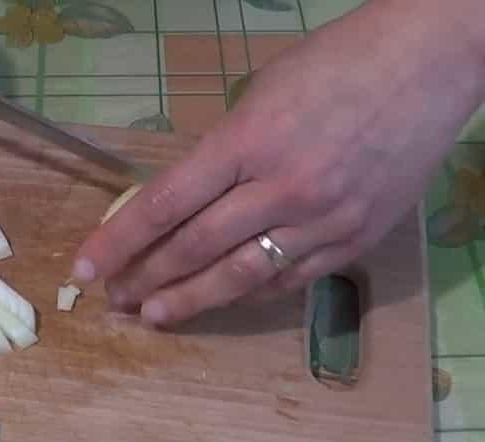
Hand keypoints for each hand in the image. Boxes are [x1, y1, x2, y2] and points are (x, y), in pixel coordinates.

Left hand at [72, 0, 484, 325]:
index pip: (165, 203)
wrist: (431, 61)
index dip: (120, 241)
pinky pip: (291, 279)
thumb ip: (224, 150)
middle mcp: (282, 187)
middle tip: (115, 299)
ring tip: (154, 315)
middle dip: (147, 277)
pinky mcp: (357, 238)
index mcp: (248, 140)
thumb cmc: (338, 62)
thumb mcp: (261, 93)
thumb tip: (188, 197)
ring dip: (192, 300)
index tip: (87, 266)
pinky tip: (221, 302)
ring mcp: (323, 218)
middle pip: (195, 247)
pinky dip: (249, 294)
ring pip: (241, 275)